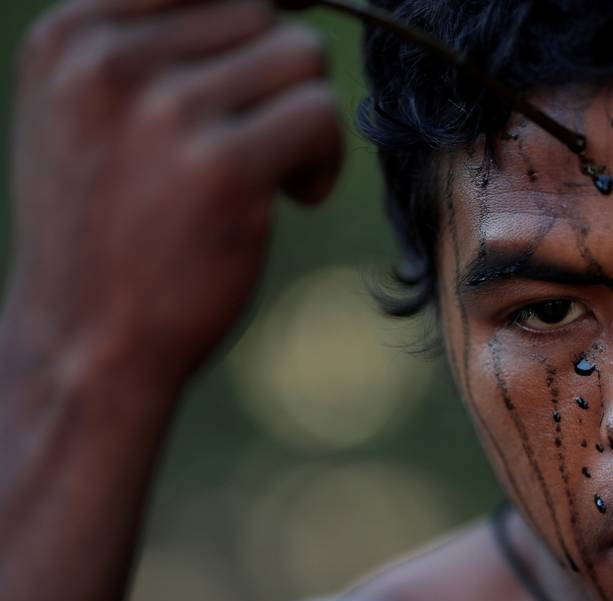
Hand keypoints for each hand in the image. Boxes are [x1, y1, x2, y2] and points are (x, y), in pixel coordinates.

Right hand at [3, 0, 342, 386]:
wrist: (88, 342)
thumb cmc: (110, 226)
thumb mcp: (93, 112)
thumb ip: (158, 45)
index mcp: (74, 35)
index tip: (290, 19)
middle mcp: (110, 58)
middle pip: (260, 8)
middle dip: (279, 70)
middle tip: (260, 134)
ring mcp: (165, 110)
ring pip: (301, 54)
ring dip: (305, 114)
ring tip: (272, 169)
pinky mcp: (223, 167)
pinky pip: (321, 114)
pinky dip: (324, 158)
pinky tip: (294, 195)